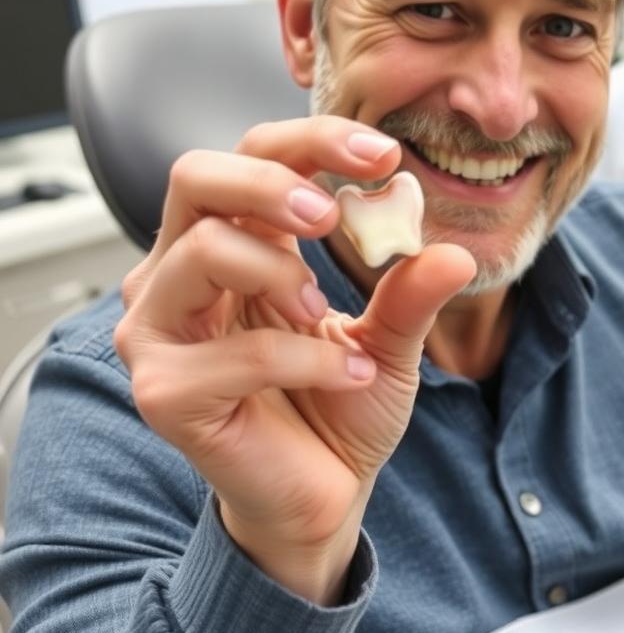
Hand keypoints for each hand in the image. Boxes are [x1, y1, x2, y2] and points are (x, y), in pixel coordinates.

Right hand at [114, 117, 475, 602]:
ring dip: (286, 276)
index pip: (252, 156)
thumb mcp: (389, 335)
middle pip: (196, 176)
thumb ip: (410, 291)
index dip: (313, 141)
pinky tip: (347, 374)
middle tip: (333, 215)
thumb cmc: (341, 398)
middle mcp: (180, 273)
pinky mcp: (165, 392)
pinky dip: (309, 359)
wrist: (321, 491)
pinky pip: (238, 353)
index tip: (385, 155)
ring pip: (205, 250)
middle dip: (273, 182)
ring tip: (329, 316)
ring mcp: (160, 331)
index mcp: (235, 241)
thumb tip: (454, 252)